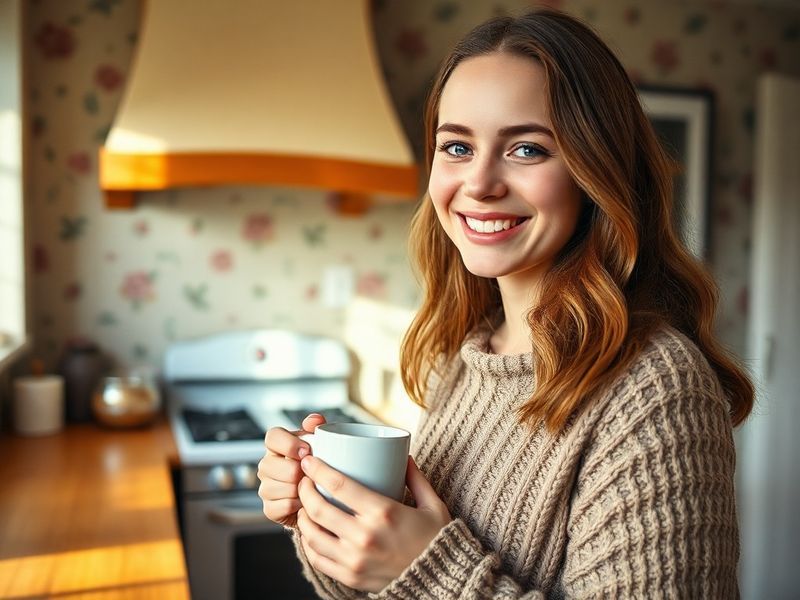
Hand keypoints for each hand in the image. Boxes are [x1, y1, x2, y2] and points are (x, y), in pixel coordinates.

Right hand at [257, 414, 326, 527]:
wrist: (321, 498)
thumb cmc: (318, 468)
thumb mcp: (320, 445)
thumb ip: (317, 429)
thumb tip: (315, 420)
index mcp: (278, 446)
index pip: (272, 436)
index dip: (288, 443)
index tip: (306, 451)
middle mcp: (267, 465)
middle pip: (271, 464)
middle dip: (295, 471)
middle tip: (311, 474)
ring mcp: (266, 487)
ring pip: (277, 487)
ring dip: (299, 489)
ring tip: (311, 488)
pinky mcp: (269, 509)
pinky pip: (282, 506)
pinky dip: (298, 505)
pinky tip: (306, 501)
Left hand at [296, 454, 451, 591]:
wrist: (442, 581)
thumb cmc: (437, 540)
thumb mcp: (432, 505)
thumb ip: (416, 478)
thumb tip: (404, 456)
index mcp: (383, 513)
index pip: (338, 485)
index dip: (317, 469)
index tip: (310, 460)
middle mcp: (364, 536)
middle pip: (318, 508)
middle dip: (304, 490)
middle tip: (304, 481)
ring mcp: (355, 560)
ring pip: (312, 535)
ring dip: (302, 516)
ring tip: (305, 506)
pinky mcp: (351, 578)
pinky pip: (318, 559)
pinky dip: (308, 543)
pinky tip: (311, 532)